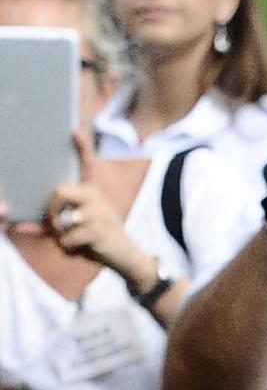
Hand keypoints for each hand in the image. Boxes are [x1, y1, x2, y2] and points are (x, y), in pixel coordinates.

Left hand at [42, 133, 151, 286]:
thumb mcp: (71, 231)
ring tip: (72, 242)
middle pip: (61, 191)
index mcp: (93, 193)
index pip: (88, 165)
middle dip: (51, 210)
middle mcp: (98, 197)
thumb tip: (17, 226)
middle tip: (55, 224)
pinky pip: (68, 237)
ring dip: (60, 235)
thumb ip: (47, 226)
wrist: (125, 258)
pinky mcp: (100, 230)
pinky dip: (68, 248)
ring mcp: (101, 213)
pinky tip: (81, 249)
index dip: (83, 148)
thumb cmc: (95, 241)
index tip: (75, 131)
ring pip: (62, 219)